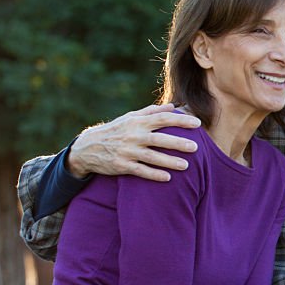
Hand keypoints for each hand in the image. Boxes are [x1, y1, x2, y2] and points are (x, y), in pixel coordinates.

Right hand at [68, 104, 201, 180]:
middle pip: (159, 138)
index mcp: (137, 122)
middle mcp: (133, 135)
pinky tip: (168, 178)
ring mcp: (127, 151)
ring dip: (169, 161)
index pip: (162, 119)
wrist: (88, 147)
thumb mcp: (129, 118)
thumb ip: (150, 112)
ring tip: (186, 165)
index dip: (180, 120)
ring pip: (151, 156)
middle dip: (178, 142)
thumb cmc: (115, 130)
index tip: (197, 123)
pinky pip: (140, 171)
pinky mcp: (122, 165)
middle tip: (196, 147)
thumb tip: (172, 107)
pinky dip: (154, 174)